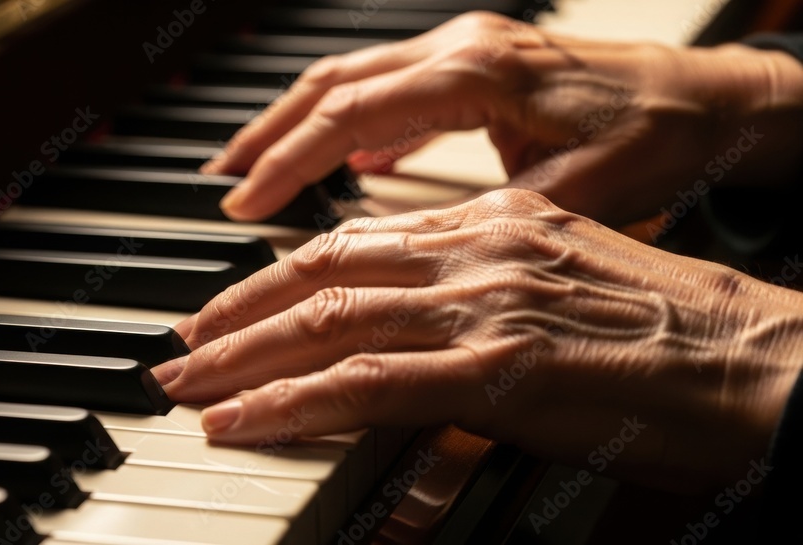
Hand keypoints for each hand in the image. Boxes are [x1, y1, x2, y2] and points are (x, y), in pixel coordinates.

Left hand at [153, 189, 802, 492]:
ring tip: (186, 386)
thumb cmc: (670, 330)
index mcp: (490, 226)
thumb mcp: (559, 285)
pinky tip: (241, 421)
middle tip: (180, 349)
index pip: (354, 243)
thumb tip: (413, 329)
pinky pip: (364, 383)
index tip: (231, 307)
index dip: (277, 276)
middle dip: (238, 314)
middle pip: (322, 274)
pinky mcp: (496, 370)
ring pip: (328, 322)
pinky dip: (292, 402)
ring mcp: (482, 307)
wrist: (755, 359)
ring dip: (243, 357)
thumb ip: (478, 293)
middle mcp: (476, 251)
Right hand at [206, 12, 802, 225]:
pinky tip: (335, 156)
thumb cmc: (658, 137)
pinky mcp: (475, 65)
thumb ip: (496, 221)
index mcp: (479, 74)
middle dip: (268, 134)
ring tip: (251, 167)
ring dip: (296, 122)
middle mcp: (462, 48)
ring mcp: (465, 49)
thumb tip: (425, 263)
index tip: (243, 205)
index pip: (350, 112)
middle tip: (220, 182)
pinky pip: (388, 85)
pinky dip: (347, 121)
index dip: (288, 162)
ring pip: (353, 77)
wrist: (712, 97)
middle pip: (333, 82)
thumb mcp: (580, 196)